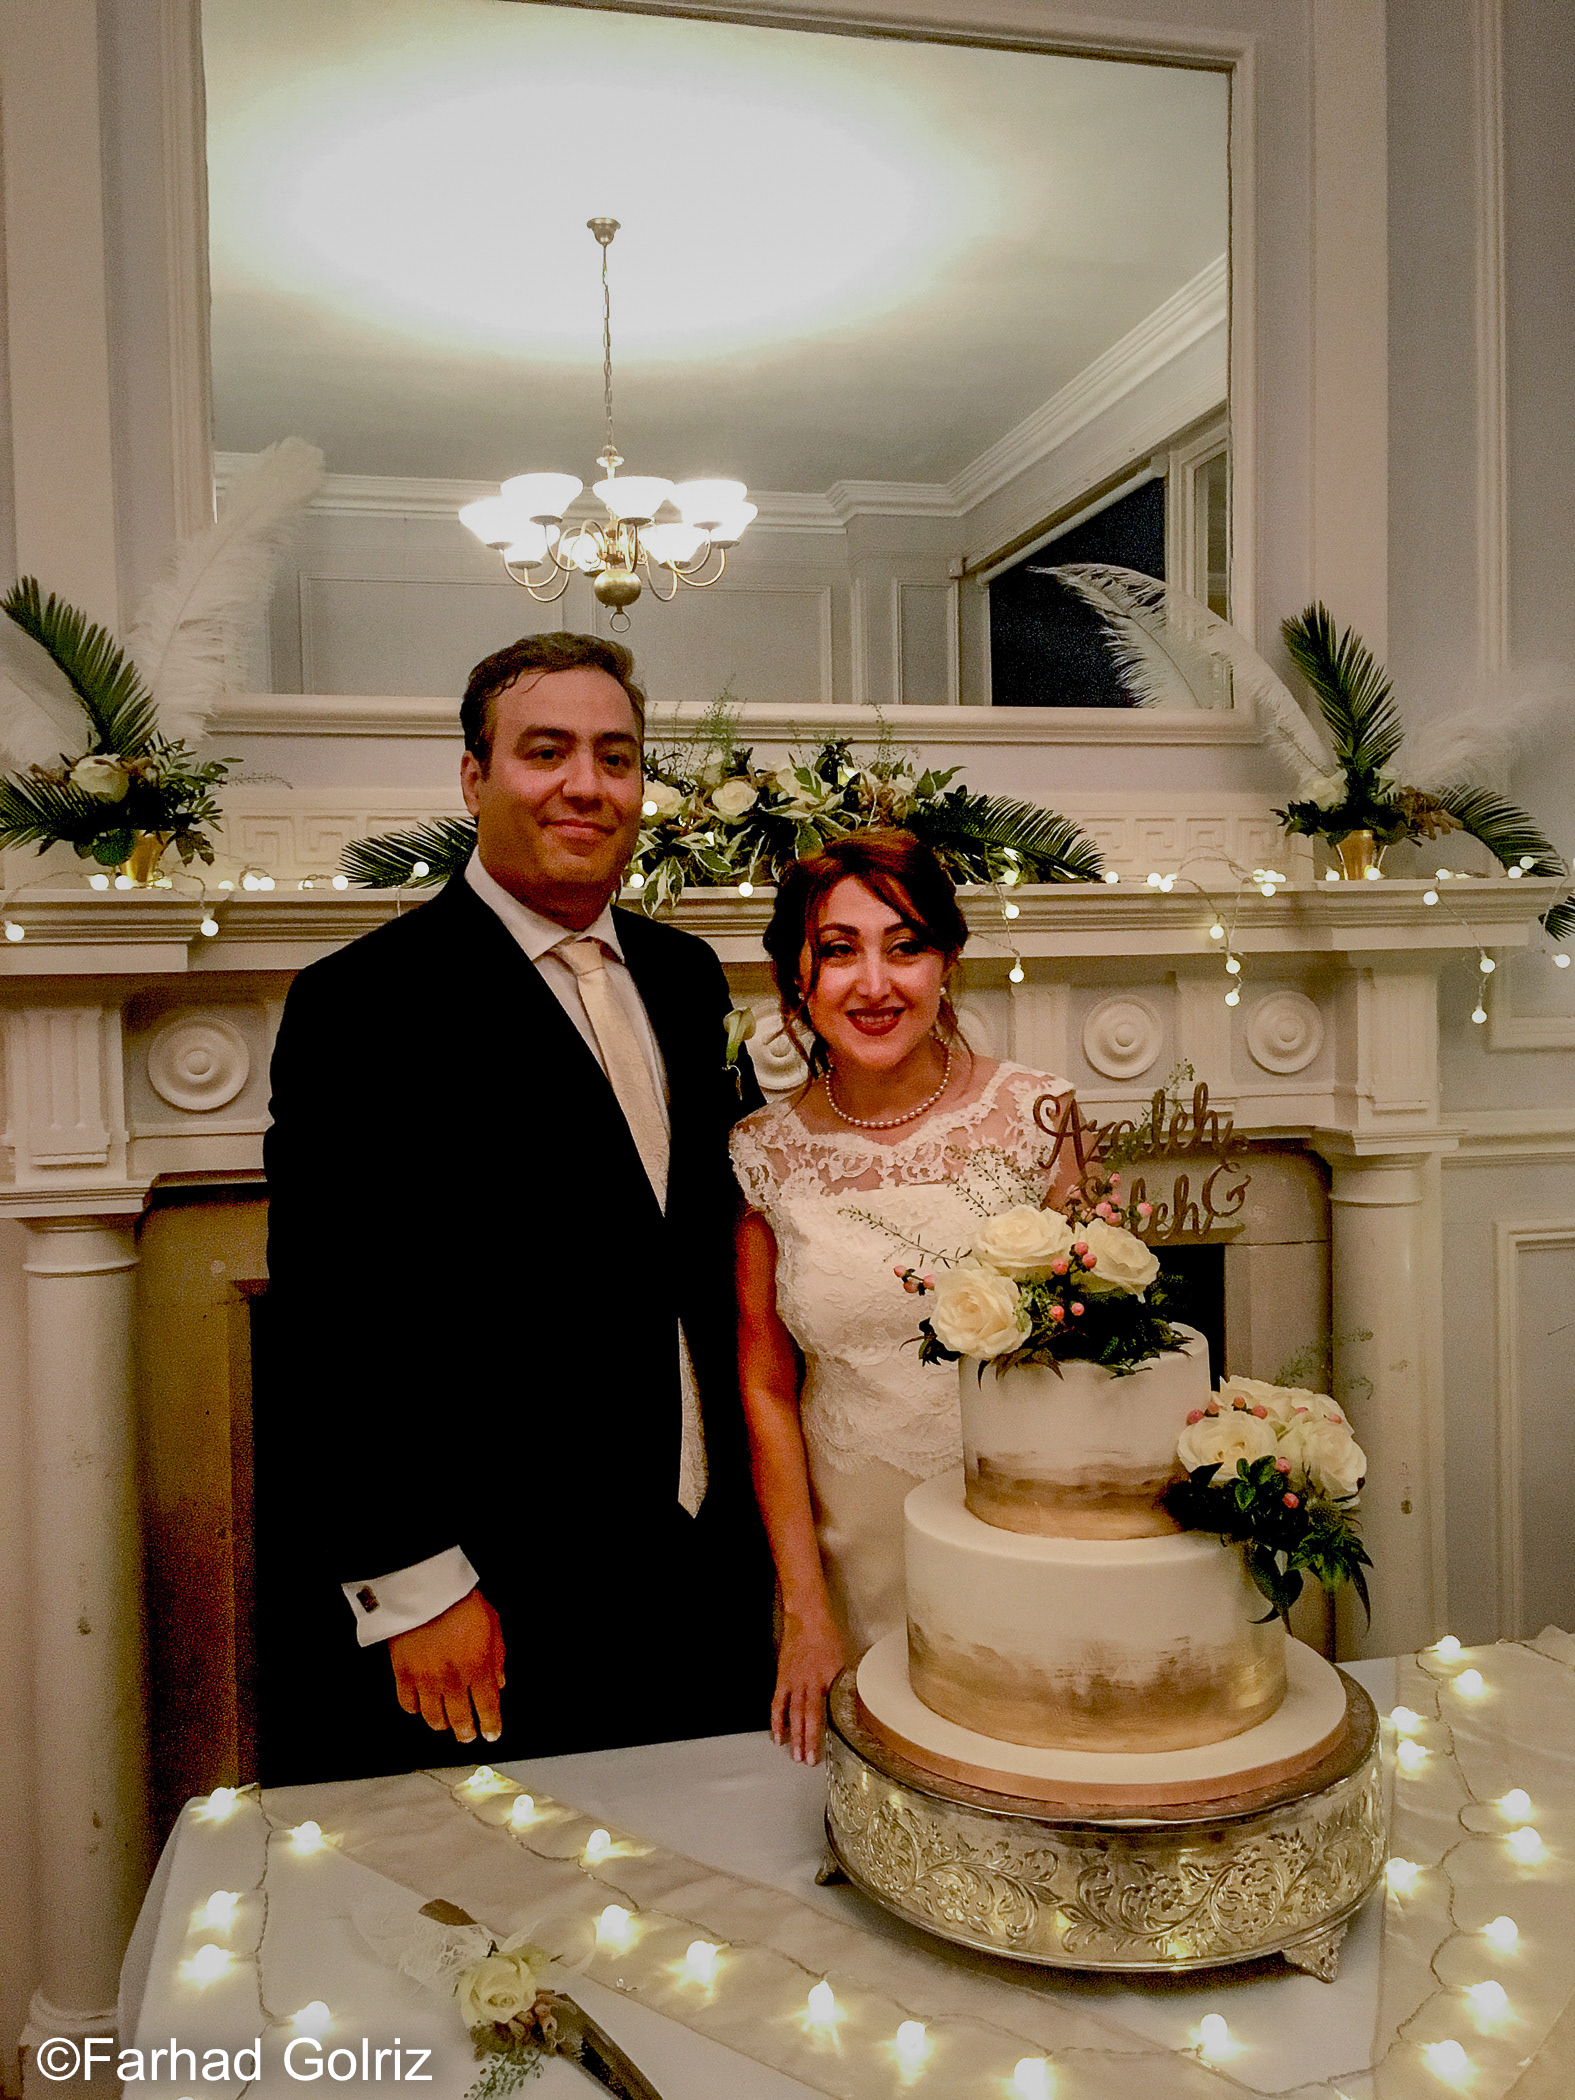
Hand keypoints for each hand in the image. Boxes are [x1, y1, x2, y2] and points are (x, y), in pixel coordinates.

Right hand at [389, 1590, 505, 1744]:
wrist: (426, 1589)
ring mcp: (426, 1680)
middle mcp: (453, 1680)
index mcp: (478, 1669)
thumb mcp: (493, 1625)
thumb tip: (498, 1682)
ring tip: (445, 1724)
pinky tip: (420, 1706)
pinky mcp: (402, 1674)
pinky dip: (415, 1709)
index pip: (488, 1709)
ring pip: (434, 1718)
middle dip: (467, 1732)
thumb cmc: (460, 1602)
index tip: (491, 1733)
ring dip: (442, 1724)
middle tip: (468, 1735)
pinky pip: (408, 1704)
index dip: (491, 1726)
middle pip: (461, 1720)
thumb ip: (497, 1658)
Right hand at [771, 1608, 848, 1765]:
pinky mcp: (782, 1678)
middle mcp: (811, 1683)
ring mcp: (794, 1681)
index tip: (828, 1749)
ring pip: (793, 1714)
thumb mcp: (844, 1658)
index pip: (828, 1712)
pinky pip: (777, 1703)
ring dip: (794, 1736)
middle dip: (809, 1741)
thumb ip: (844, 1682)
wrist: (807, 1617)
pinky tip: (777, 1736)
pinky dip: (776, 1721)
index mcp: (829, 1679)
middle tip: (808, 1762)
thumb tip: (852, 1701)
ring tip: (794, 1756)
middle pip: (809, 1717)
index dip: (826, 1732)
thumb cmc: (828, 1635)